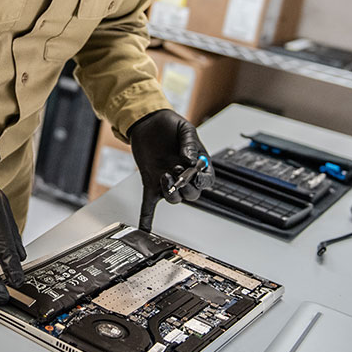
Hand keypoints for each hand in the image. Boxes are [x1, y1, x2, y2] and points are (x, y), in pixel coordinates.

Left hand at [128, 109, 214, 232]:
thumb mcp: (185, 129)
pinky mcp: (150, 182)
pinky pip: (149, 204)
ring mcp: (167, 181)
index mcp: (198, 165)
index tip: (195, 171)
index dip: (201, 179)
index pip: (206, 181)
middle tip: (178, 171)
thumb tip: (191, 159)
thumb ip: (190, 143)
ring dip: (171, 191)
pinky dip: (147, 218)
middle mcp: (184, 176)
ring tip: (165, 175)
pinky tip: (144, 229)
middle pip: (191, 194)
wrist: (149, 122)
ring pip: (173, 199)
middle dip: (185, 186)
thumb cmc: (170, 126)